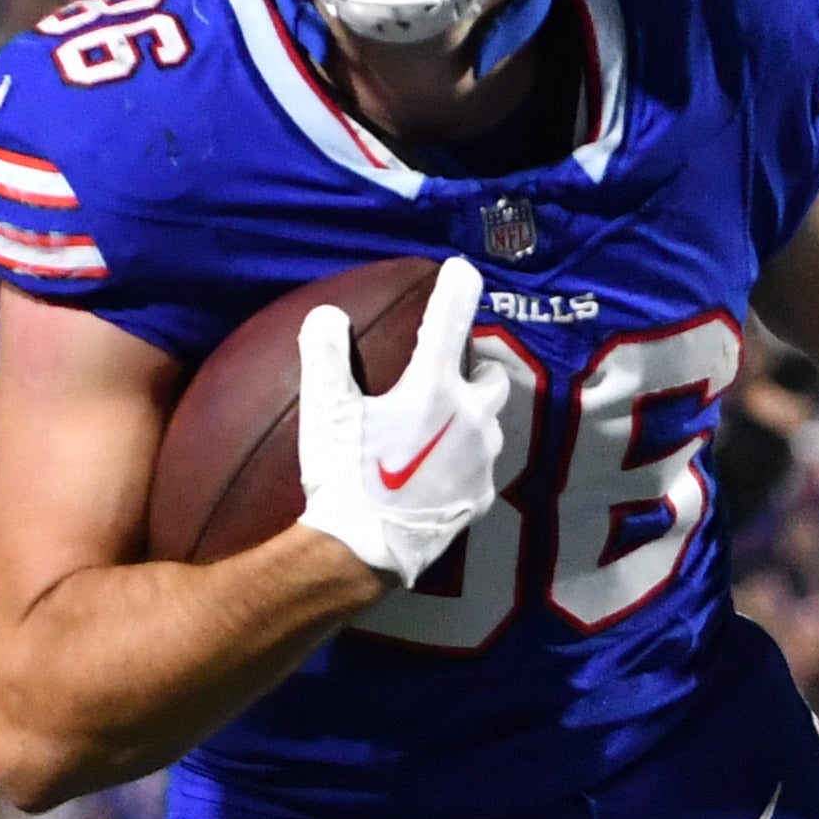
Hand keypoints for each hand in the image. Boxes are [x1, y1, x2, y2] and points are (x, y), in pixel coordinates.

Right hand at [295, 259, 510, 587]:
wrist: (364, 549)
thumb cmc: (344, 475)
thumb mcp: (325, 411)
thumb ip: (325, 355)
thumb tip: (326, 314)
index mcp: (434, 387)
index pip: (453, 316)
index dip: (458, 286)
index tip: (459, 269)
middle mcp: (472, 417)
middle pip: (492, 375)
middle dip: (474, 370)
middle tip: (443, 378)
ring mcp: (483, 460)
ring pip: (492, 424)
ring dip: (471, 419)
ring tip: (436, 432)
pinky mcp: (481, 497)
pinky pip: (482, 468)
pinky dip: (466, 463)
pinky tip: (437, 474)